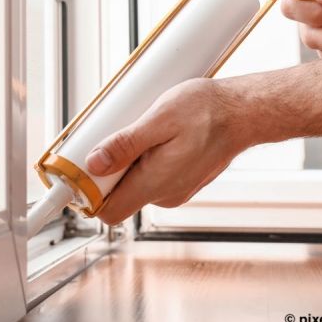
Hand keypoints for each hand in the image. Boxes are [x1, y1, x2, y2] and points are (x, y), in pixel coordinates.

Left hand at [85, 78, 258, 225]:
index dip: (87, 194)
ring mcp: (174, 188)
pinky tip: (149, 134)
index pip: (108, 211)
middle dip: (105, 170)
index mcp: (156, 183)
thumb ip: (126, 144)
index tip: (76, 170)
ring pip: (132, 182)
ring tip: (134, 128)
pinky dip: (142, 158)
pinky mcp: (180, 179)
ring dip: (125, 160)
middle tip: (107, 135)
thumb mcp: (159, 119)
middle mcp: (165, 193)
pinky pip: (149, 175)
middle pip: (116, 194)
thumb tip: (95, 162)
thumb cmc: (208, 111)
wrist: (244, 111)